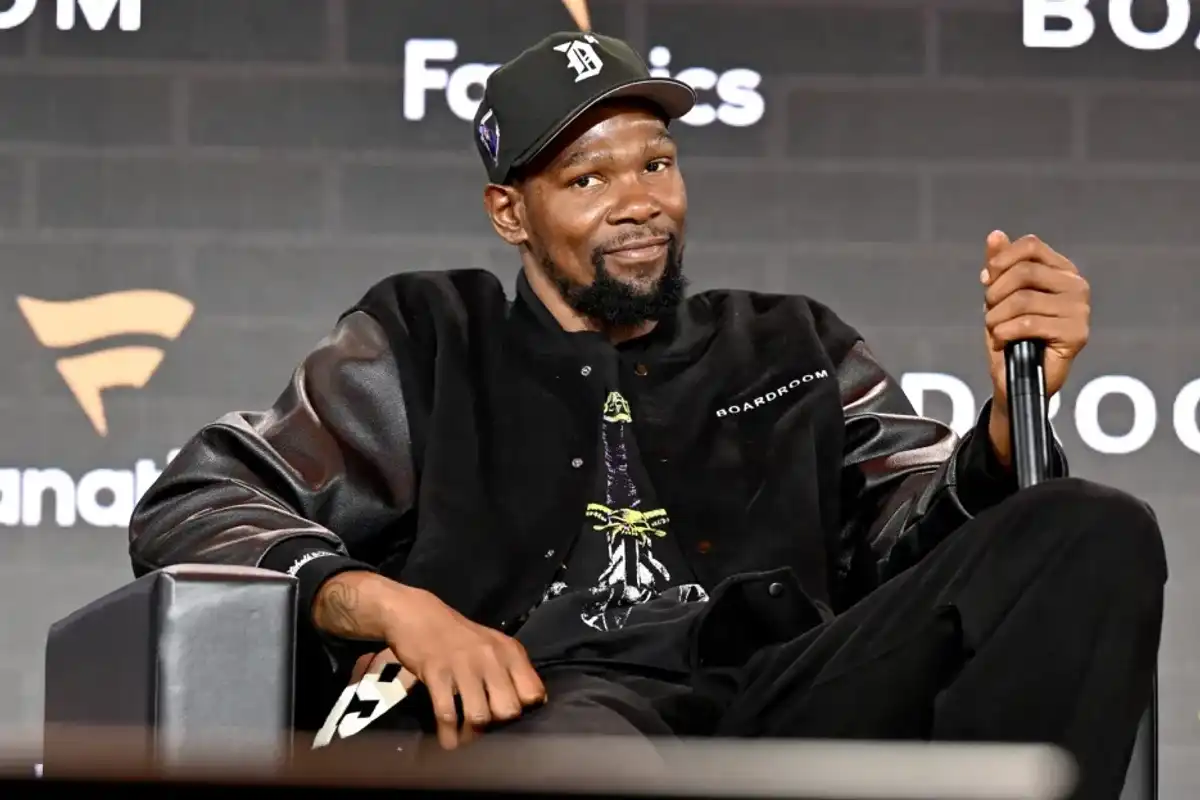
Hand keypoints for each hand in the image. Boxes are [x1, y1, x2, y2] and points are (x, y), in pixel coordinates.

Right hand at [379, 585, 545, 749]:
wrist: (418, 615)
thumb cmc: (458, 635)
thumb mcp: (493, 645)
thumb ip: (511, 670)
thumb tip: (532, 703)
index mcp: (509, 651)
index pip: (533, 692)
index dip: (526, 711)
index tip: (512, 717)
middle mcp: (491, 658)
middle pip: (508, 709)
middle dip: (498, 726)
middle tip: (487, 728)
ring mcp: (463, 666)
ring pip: (479, 716)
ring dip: (472, 734)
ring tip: (466, 737)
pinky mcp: (437, 674)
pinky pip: (447, 714)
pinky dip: (449, 734)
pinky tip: (448, 740)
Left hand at [981, 231, 1089, 464]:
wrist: (1014, 377)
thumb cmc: (1009, 335)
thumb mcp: (998, 296)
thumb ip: (998, 266)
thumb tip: (995, 235)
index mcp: (1062, 270)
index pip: (1030, 246)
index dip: (1000, 262)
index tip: (986, 281)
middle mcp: (1077, 286)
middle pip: (1024, 272)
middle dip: (995, 294)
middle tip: (991, 314)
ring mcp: (1080, 310)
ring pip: (1022, 300)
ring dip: (997, 318)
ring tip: (998, 330)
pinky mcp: (1076, 334)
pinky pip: (1027, 324)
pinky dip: (1004, 333)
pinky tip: (1004, 341)